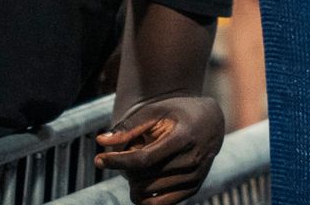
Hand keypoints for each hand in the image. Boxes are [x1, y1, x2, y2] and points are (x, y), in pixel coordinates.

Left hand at [94, 95, 224, 204]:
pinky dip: (144, 197)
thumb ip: (129, 126)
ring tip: (142, 163)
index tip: (99, 159)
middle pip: (143, 176)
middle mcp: (192, 159)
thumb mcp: (156, 111)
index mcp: (184, 136)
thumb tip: (100, 140)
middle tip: (132, 151)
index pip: (144, 158)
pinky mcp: (193, 188)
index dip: (118, 161)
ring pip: (148, 191)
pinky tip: (141, 182)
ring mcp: (194, 176)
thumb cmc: (178, 113)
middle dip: (127, 168)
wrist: (210, 121)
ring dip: (135, 180)